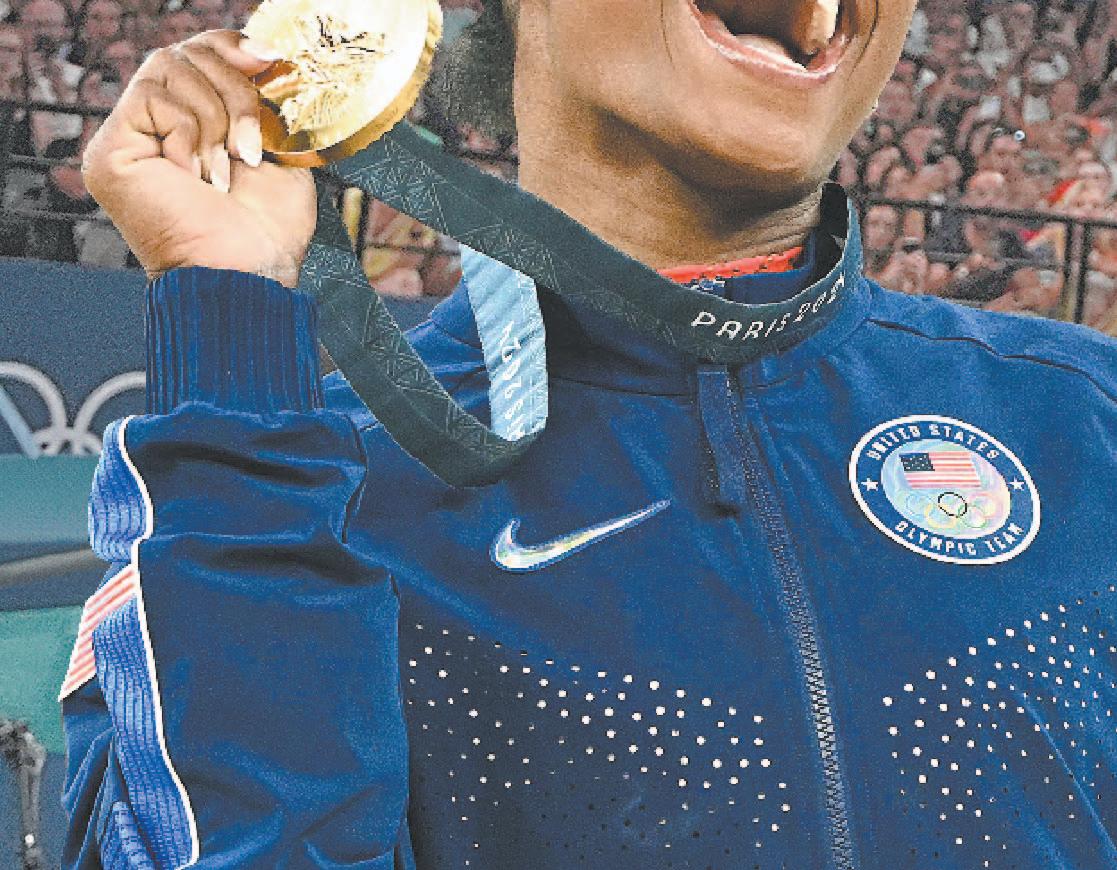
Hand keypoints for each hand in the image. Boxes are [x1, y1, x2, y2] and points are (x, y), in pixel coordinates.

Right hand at [81, 30, 315, 287]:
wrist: (248, 274)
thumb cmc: (267, 232)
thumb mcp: (281, 155)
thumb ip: (262, 105)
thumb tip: (261, 55)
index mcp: (191, 127)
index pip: (199, 55)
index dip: (232, 47)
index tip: (270, 62)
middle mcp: (154, 129)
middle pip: (186, 53)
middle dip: (234, 90)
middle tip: (251, 145)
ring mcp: (127, 139)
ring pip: (169, 67)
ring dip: (217, 118)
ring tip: (230, 168)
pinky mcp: (111, 150)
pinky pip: (152, 97)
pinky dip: (191, 134)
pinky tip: (199, 176)